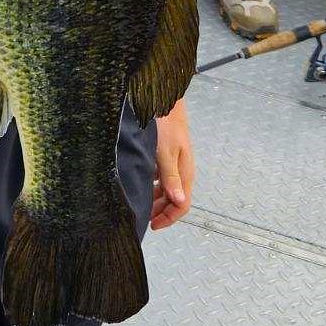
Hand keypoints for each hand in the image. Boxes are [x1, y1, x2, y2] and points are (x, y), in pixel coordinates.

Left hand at [151, 99, 194, 229]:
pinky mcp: (167, 154)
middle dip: (161, 212)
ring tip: (141, 203)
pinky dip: (153, 184)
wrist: (164, 100)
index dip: (168, 218)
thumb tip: (179, 202)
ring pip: (167, 188)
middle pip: (174, 199)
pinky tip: (142, 182)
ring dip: (156, 198)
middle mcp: (182, 170)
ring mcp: (175, 162)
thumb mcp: (165, 153)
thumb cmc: (166, 125)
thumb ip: (171, 178)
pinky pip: (162, 176)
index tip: (152, 225)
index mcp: (185, 173)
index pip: (182, 205)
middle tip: (143, 218)